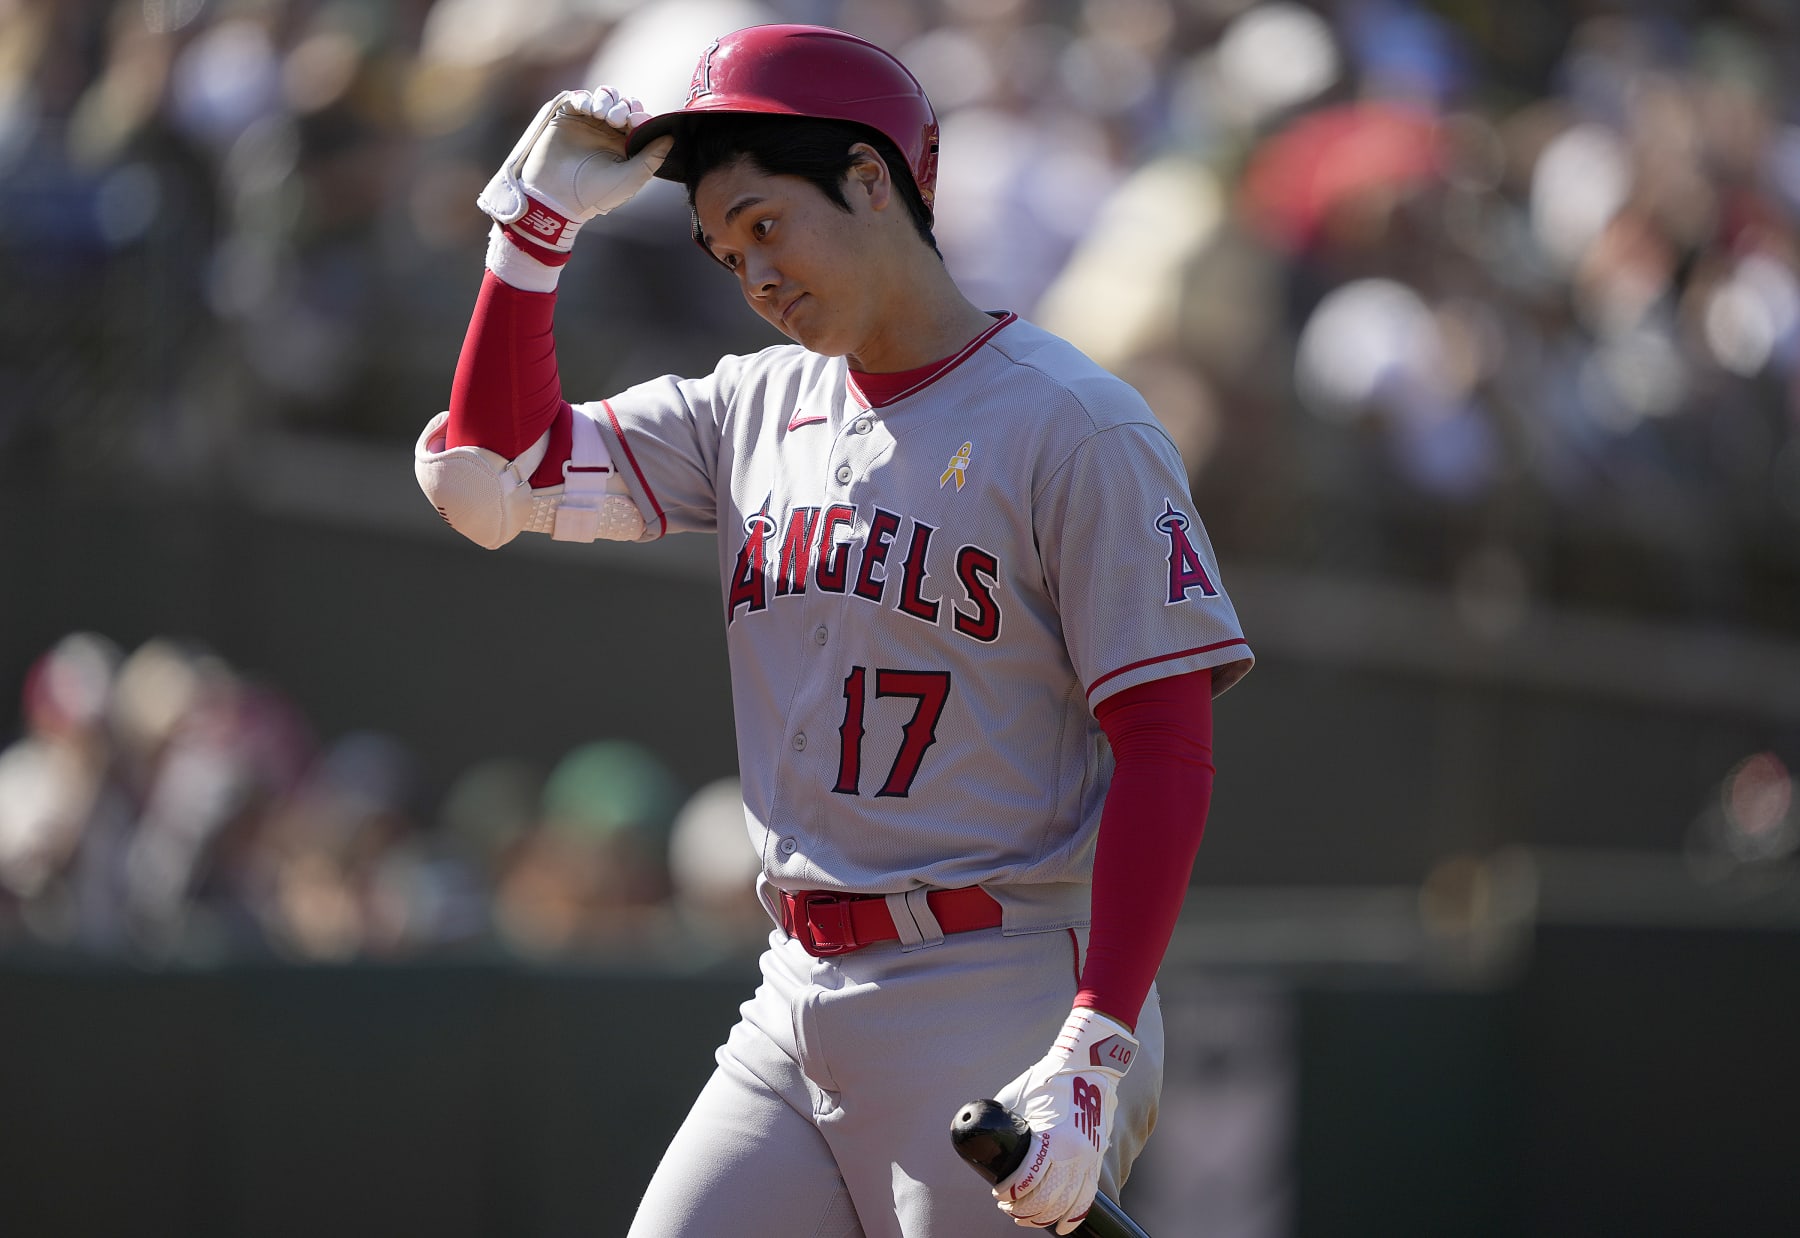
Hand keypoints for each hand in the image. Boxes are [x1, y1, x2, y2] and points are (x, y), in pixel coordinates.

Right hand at [477, 86, 672, 263]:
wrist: (557, 199)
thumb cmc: (595, 195)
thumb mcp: (631, 178)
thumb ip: (652, 157)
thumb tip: (672, 136)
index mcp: (625, 145)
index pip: (638, 119)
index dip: (640, 115)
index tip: (636, 122)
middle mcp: (607, 132)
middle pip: (623, 103)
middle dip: (624, 106)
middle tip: (617, 120)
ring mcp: (587, 123)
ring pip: (604, 96)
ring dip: (607, 100)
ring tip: (603, 115)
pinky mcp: (566, 118)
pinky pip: (579, 98)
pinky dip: (586, 98)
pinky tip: (589, 109)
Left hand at [992, 1008, 1137, 1233]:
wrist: (1089, 1066)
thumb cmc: (1049, 1078)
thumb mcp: (1017, 1096)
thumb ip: (1004, 1120)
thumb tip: (981, 1136)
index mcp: (1051, 1137)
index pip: (1025, 1179)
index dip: (1009, 1193)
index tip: (998, 1192)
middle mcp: (1072, 1153)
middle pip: (1045, 1199)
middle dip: (1022, 1209)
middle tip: (1008, 1206)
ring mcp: (1088, 1159)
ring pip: (1065, 1204)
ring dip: (1043, 1217)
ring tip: (1027, 1217)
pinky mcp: (1096, 1159)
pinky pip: (1087, 1197)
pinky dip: (1073, 1216)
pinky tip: (1061, 1226)